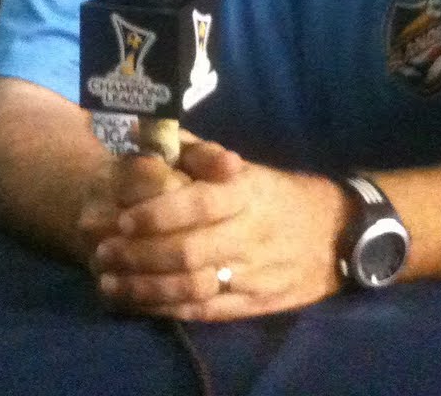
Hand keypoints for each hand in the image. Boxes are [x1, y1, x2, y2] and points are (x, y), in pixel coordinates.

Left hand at [83, 138, 346, 320]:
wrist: (336, 236)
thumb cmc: (277, 195)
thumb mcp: (245, 167)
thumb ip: (195, 152)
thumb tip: (147, 128)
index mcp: (247, 194)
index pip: (201, 203)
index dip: (158, 213)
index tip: (123, 218)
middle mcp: (250, 234)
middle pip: (190, 251)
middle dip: (140, 254)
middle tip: (103, 251)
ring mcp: (253, 274)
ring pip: (193, 287)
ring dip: (145, 287)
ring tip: (110, 281)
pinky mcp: (253, 305)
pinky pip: (204, 312)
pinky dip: (166, 309)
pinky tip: (137, 302)